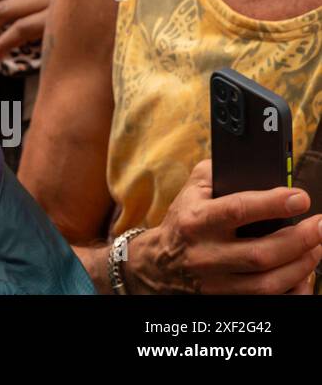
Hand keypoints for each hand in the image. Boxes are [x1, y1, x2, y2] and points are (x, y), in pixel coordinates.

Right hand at [127, 160, 321, 293]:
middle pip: (261, 253)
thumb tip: (250, 162)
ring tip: (317, 247)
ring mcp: (216, 282)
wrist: (158, 264)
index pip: (237, 211)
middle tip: (320, 225)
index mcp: (196, 221)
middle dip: (300, 240)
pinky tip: (302, 273)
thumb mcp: (190, 192)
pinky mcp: (225, 300)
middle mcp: (205, 254)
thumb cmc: (183, 222)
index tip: (300, 198)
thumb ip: (215, 173)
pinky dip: (292, 289)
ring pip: (268, 282)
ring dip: (301, 265)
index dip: (272, 204)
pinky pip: (268, 301)